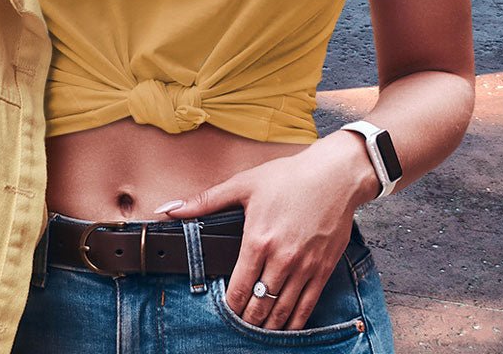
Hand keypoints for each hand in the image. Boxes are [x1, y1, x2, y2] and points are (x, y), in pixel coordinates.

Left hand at [154, 129, 379, 329]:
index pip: (238, 289)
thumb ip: (205, 201)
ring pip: (282, 312)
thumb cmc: (288, 177)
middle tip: (240, 322)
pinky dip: (294, 322)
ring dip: (268, 325)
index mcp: (257, 240)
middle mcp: (281, 259)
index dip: (229, 306)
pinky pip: (307, 307)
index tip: (224, 309)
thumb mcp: (243, 184)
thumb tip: (169, 210)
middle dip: (247, 319)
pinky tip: (285, 326)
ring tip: (258, 327)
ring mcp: (304, 267)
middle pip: (259, 306)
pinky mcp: (323, 270)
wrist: (333, 176)